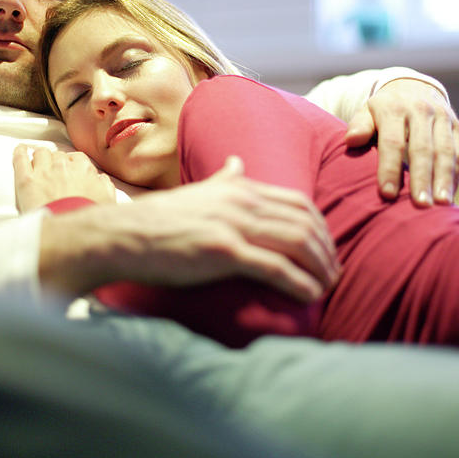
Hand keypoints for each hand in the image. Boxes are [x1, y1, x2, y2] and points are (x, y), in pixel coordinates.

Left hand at [13, 145, 116, 212]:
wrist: (68, 232)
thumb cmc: (88, 218)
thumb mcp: (108, 201)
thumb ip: (106, 185)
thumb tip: (100, 178)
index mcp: (83, 169)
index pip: (78, 158)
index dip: (73, 164)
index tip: (71, 170)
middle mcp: (63, 166)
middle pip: (58, 155)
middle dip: (57, 161)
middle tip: (55, 172)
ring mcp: (43, 171)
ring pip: (41, 153)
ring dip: (41, 156)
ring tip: (38, 162)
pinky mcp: (26, 180)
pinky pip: (20, 158)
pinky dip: (20, 152)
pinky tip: (21, 149)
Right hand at [37, 156, 338, 302]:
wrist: (125, 236)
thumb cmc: (160, 220)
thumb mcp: (198, 191)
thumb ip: (223, 178)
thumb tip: (237, 161)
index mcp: (240, 188)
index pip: (298, 202)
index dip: (321, 227)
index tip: (328, 249)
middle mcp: (242, 201)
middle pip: (304, 223)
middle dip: (326, 250)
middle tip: (334, 273)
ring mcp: (234, 225)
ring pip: (297, 243)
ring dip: (319, 268)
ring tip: (327, 287)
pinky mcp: (224, 251)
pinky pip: (275, 267)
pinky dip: (299, 283)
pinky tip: (310, 296)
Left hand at [344, 78, 458, 205]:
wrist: (412, 86)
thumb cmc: (383, 110)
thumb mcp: (366, 112)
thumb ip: (359, 126)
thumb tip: (351, 141)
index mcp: (394, 108)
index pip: (392, 142)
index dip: (389, 168)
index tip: (386, 193)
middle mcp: (421, 110)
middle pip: (422, 149)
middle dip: (422, 178)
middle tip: (420, 204)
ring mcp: (442, 117)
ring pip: (445, 151)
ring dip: (444, 179)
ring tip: (441, 204)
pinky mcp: (457, 126)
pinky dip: (456, 175)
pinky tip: (450, 194)